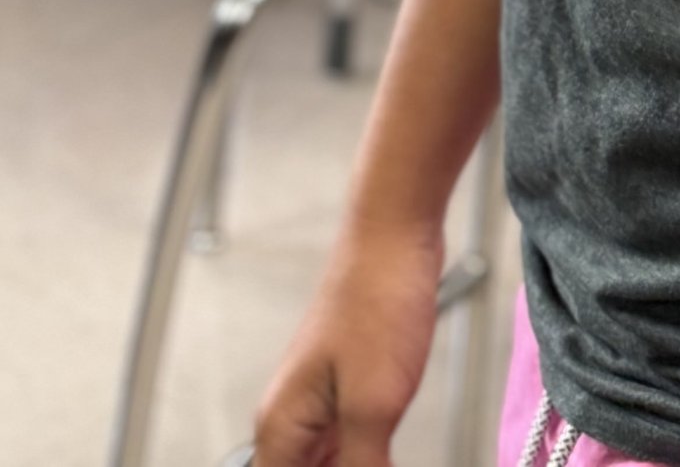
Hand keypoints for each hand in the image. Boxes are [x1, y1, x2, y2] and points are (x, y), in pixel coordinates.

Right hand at [254, 220, 444, 466]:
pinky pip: (347, 453)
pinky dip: (365, 466)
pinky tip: (387, 458)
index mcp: (280, 430)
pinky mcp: (350, 394)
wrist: (398, 235)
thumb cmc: (378, 302)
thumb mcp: (373, 406)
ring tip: (382, 453)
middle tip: (374, 458)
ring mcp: (320, 407)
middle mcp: (291, 422)